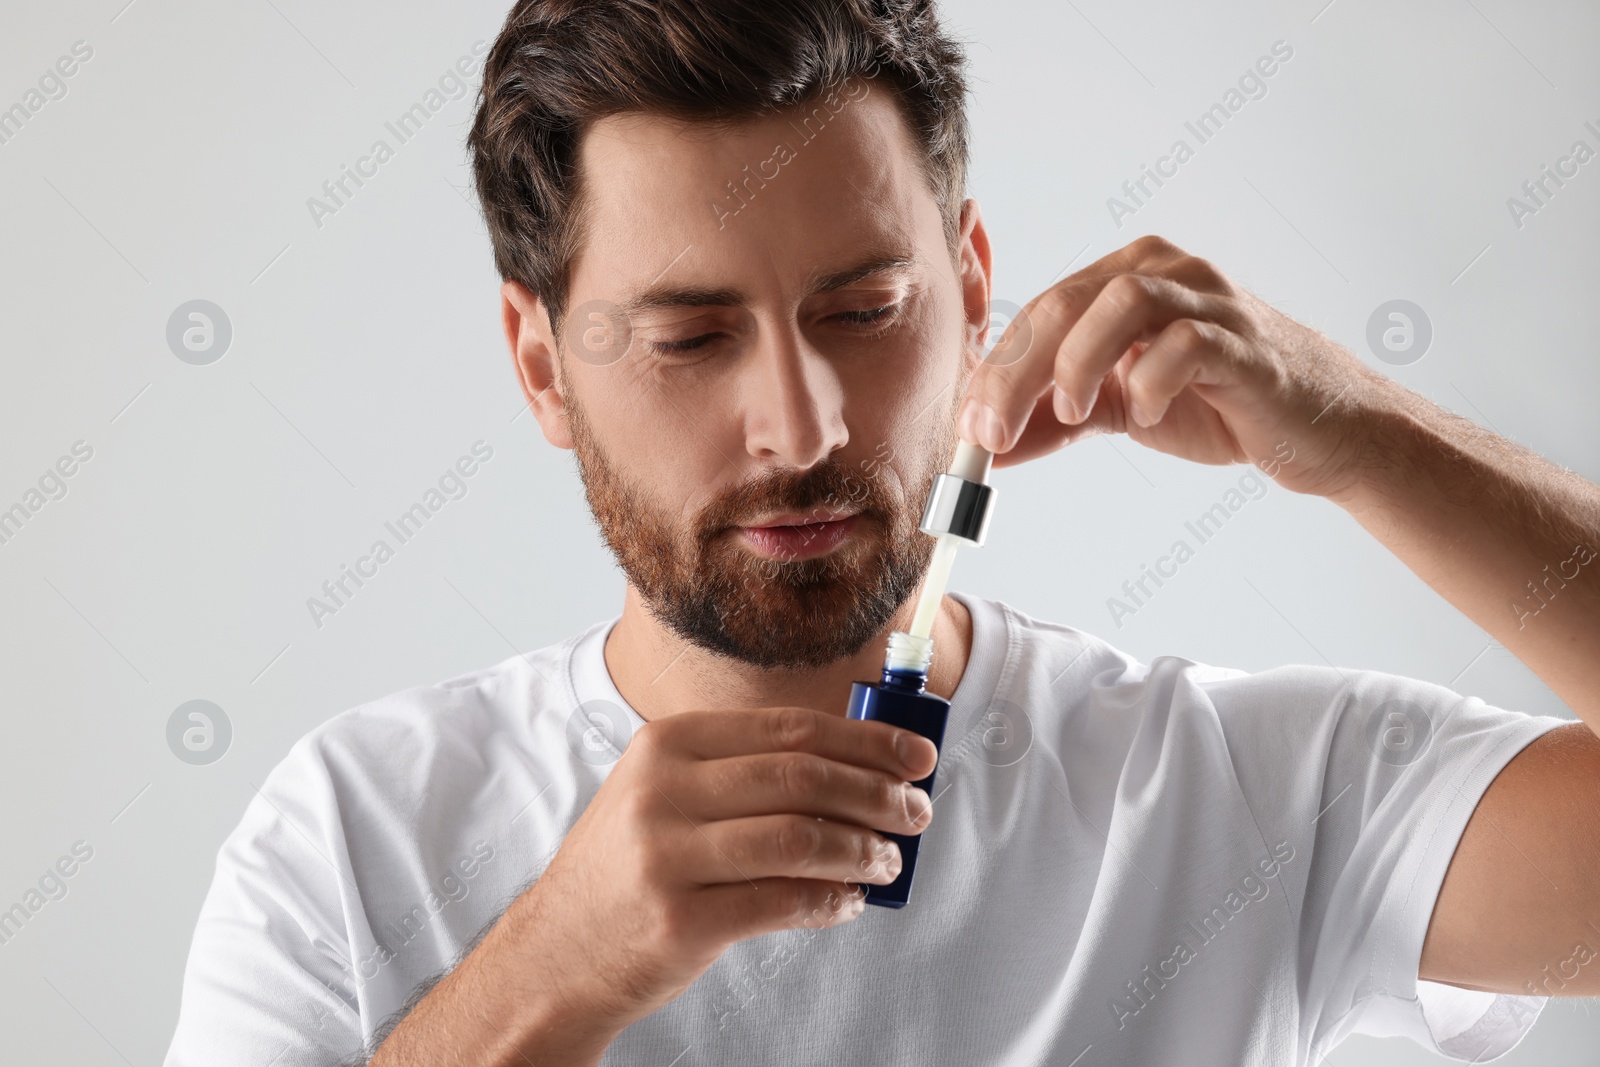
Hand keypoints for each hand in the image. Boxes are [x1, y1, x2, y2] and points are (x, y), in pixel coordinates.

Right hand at [518, 706, 936, 1035]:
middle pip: (803, 778)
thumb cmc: (628, 867)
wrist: (556, 950)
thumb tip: (858, 771)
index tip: (915, 756)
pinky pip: (783, 902)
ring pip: (801, 838)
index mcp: (667, 744)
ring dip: (863, 850)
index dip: (865, 740)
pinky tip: (849, 901)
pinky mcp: (680, 920)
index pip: (789, 729)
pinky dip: (831, 900)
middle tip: (916, 811)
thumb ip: (745, 774)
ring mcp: (667, 855)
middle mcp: (663, 791)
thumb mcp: (664, 794)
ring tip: (888, 861)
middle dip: (877, 794)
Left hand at [960, 235, 1394, 498]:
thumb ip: (1053, 421)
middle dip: (1016, 371)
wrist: (1315, 430)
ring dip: (1079, 361)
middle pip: (1065, 301)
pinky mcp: (1246, 343)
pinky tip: (1149, 414)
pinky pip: (1188, 342)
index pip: (1039, 310)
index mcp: (1124, 276)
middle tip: (992, 431)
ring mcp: (1210, 300)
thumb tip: (984, 447)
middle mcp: (1164, 271)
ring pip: (1122, 299)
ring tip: (1073, 412)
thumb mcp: (1118, 410)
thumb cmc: (1215, 404)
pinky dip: (1153, 380)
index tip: (968, 425)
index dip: (995, 367)